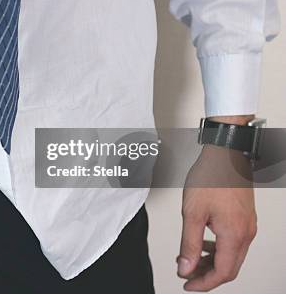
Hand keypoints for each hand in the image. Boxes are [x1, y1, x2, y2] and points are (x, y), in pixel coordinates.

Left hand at [178, 142, 256, 290]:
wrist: (225, 154)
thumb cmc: (210, 177)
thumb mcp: (192, 213)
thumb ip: (189, 244)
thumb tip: (187, 268)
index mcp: (234, 234)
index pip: (222, 272)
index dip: (204, 283)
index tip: (187, 285)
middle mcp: (246, 233)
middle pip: (229, 268)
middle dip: (207, 275)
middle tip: (187, 276)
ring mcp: (247, 225)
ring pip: (232, 256)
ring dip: (212, 262)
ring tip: (190, 260)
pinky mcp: (244, 218)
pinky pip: (233, 242)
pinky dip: (217, 248)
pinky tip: (202, 243)